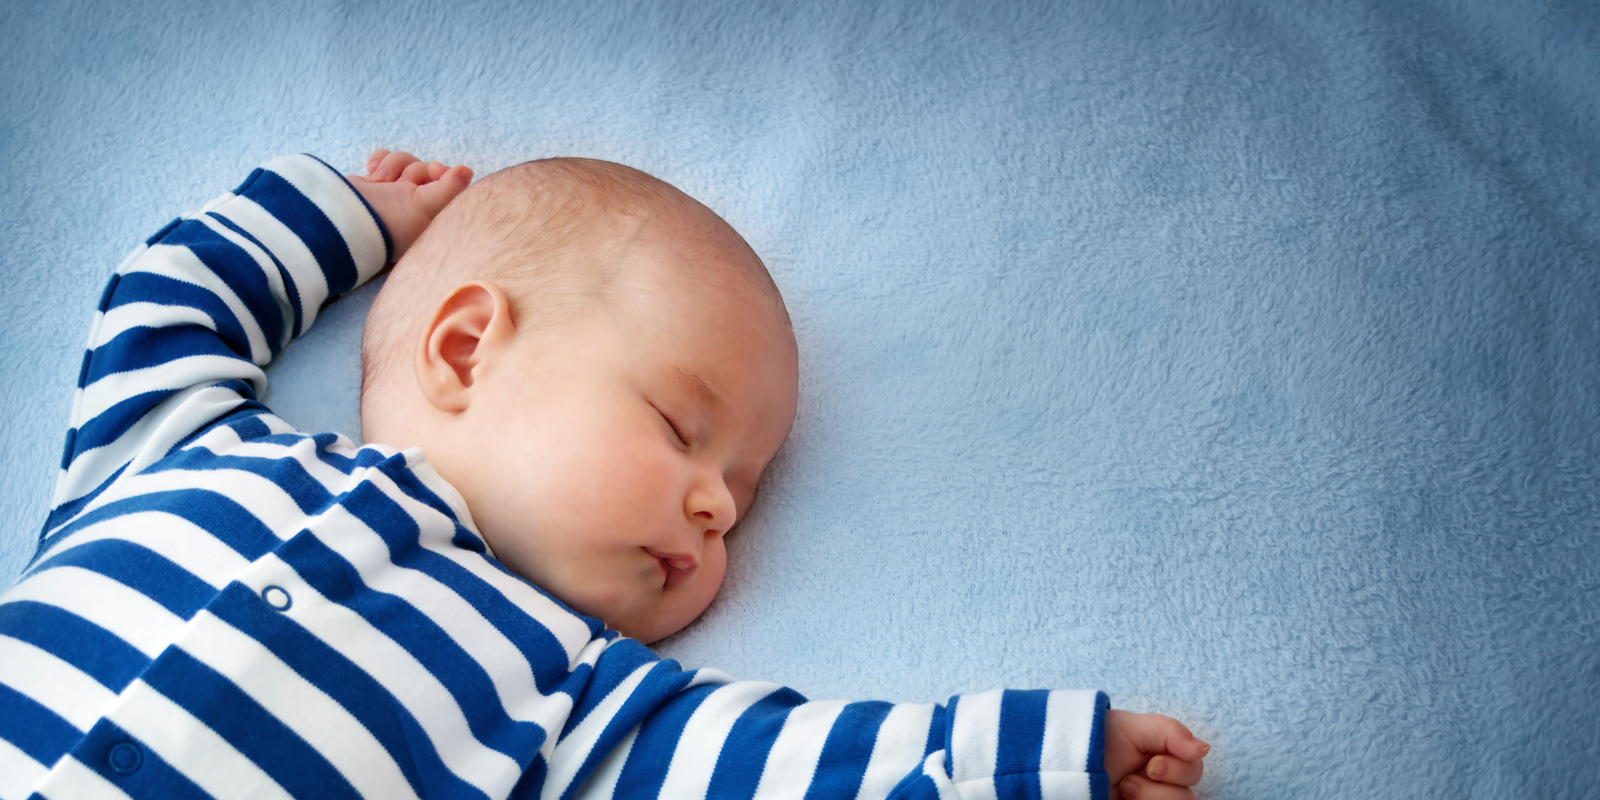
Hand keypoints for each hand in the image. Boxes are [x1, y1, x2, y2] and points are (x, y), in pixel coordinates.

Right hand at [346, 148, 473, 262]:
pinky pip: (387, 160)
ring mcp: (395, 196)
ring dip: (395, 165)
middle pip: (430, 170)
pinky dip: (380, 161)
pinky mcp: (376, 185)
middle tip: (403, 185)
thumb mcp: (425, 206)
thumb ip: (451, 188)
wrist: (341, 218)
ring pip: (408, 162)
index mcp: (434, 219)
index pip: (453, 186)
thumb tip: (467, 171)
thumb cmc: (387, 220)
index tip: (436, 171)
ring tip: (382, 182)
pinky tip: (371, 173)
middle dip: (415, 171)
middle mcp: (417, 208)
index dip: (446, 173)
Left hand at [1104, 710, 1208, 799]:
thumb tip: (1204, 749)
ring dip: (1150, 799)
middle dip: (1161, 789)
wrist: (1062, 761)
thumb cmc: (1095, 739)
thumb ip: (1170, 732)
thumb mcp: (1132, 726)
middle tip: (1130, 780)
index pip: (1193, 769)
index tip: (1153, 764)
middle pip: (1188, 797)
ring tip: (1122, 789)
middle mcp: (1159, 783)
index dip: (1179, 769)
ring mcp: (1147, 799)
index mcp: (1162, 757)